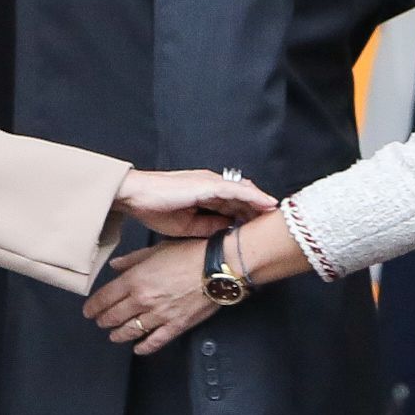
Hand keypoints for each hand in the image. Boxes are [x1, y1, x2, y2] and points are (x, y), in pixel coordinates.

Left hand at [86, 234, 222, 354]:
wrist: (217, 268)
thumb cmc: (188, 253)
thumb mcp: (157, 250)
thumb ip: (133, 259)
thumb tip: (114, 266)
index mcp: (135, 279)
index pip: (105, 298)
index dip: (94, 306)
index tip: (88, 311)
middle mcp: (142, 300)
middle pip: (114, 316)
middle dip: (103, 320)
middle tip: (100, 322)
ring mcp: (158, 316)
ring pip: (130, 331)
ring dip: (118, 334)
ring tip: (113, 335)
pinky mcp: (175, 326)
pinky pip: (155, 341)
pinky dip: (144, 347)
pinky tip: (138, 348)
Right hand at [112, 167, 272, 237]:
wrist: (136, 196)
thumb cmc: (155, 209)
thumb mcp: (188, 225)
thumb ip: (208, 226)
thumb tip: (226, 232)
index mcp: (205, 194)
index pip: (233, 205)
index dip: (249, 214)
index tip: (263, 226)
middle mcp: (211, 185)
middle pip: (243, 197)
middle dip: (260, 209)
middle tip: (276, 222)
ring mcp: (211, 183)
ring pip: (244, 192)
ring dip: (262, 203)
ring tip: (278, 213)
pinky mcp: (208, 185)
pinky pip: (237, 191)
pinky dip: (254, 197)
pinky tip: (266, 204)